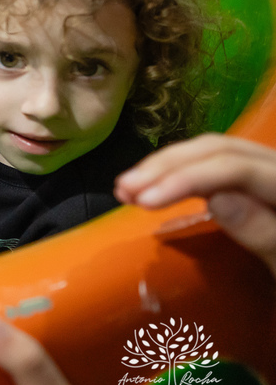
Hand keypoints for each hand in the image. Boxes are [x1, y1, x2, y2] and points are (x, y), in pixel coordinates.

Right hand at [115, 133, 275, 276]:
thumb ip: (267, 235)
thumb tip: (215, 198)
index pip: (237, 167)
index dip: (187, 178)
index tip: (142, 201)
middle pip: (221, 149)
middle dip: (168, 166)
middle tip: (123, 189)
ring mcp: (271, 176)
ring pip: (215, 152)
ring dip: (166, 166)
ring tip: (126, 188)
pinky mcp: (259, 189)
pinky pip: (217, 168)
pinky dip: (180, 175)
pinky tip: (155, 188)